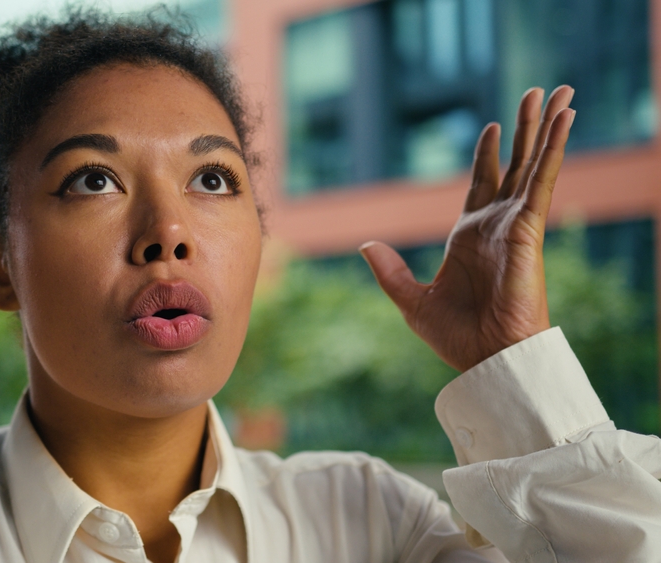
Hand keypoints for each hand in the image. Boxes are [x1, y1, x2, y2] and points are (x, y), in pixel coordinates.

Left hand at [360, 86, 575, 371]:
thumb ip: (390, 271)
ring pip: (533, 164)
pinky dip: (552, 150)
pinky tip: (563, 120)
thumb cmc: (457, 338)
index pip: (483, 183)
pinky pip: (541, 181)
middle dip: (525, 129)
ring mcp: (515, 225)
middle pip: (515, 165)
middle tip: (536, 93)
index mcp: (471, 237)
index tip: (493, 127)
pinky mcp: (528, 229)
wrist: (486, 358)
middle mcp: (497, 225)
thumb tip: (365, 245)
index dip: (489, 155)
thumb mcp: (412, 300)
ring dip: (545, 127)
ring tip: (559, 91)